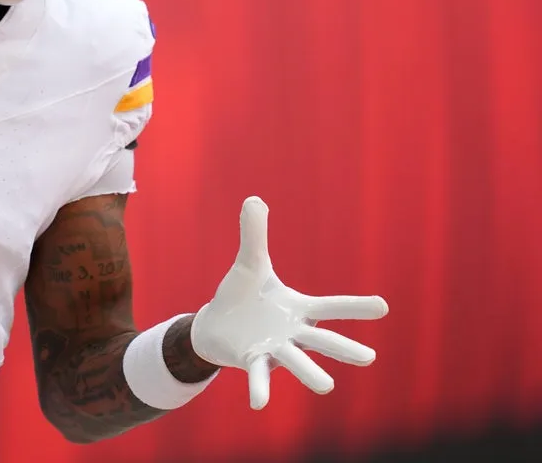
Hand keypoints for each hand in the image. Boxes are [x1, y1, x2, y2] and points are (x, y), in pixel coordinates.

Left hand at [190, 196, 387, 409]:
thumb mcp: (249, 262)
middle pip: (323, 340)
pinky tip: (259, 404)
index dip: (356, 306)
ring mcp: (275, 349)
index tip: (384, 306)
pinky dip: (261, 388)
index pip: (331, 306)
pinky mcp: (253, 360)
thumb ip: (254, 234)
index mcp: (298, 308)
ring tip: (326, 387)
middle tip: (369, 358)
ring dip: (311, 373)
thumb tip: (254, 198)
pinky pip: (259, 376)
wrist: (218, 323)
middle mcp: (293, 332)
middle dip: (344, 348)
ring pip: (297, 362)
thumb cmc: (242, 294)